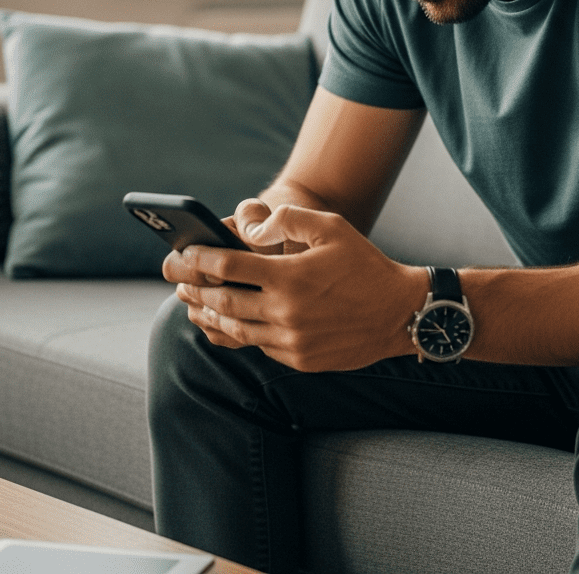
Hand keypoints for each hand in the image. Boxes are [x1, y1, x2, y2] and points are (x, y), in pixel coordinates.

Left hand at [169, 205, 427, 371]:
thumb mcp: (332, 228)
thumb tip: (250, 229)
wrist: (399, 313)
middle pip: (222, 301)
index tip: (186, 254)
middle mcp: (285, 311)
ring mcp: (290, 340)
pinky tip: (227, 324)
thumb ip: (288, 220)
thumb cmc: (365, 265)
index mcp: (290, 276)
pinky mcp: (298, 359)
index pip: (228, 266)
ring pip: (234, 329)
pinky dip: (236, 334)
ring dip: (208, 316)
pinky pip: (257, 346)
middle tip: (179, 282)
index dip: (200, 258)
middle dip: (195, 290)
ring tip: (194, 306)